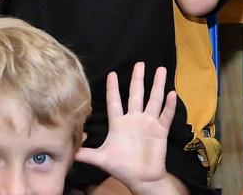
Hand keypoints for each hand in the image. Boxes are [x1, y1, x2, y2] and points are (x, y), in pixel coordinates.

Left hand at [75, 63, 177, 194]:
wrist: (141, 179)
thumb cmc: (122, 168)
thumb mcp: (102, 159)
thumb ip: (87, 154)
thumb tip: (70, 153)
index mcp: (119, 124)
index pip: (114, 102)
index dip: (113, 89)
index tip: (111, 74)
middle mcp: (134, 119)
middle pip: (136, 95)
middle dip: (137, 79)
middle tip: (140, 64)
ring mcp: (148, 124)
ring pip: (153, 100)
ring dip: (157, 86)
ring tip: (160, 70)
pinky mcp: (160, 131)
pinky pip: (165, 116)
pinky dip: (169, 105)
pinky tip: (172, 94)